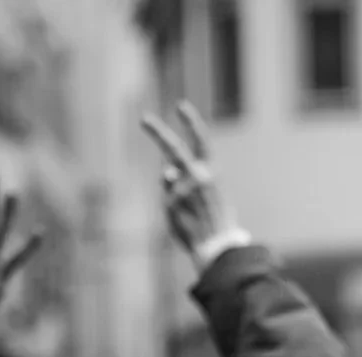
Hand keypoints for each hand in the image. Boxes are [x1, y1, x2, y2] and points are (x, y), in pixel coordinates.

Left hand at [142, 102, 249, 270]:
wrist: (218, 246)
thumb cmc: (214, 218)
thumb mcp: (206, 193)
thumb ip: (185, 178)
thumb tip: (165, 172)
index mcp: (213, 171)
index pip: (202, 140)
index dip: (191, 122)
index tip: (180, 106)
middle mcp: (198, 176)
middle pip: (174, 149)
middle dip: (158, 132)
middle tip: (143, 119)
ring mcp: (183, 189)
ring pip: (168, 179)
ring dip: (175, 191)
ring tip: (192, 210)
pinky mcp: (170, 202)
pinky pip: (166, 199)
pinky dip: (173, 207)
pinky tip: (186, 219)